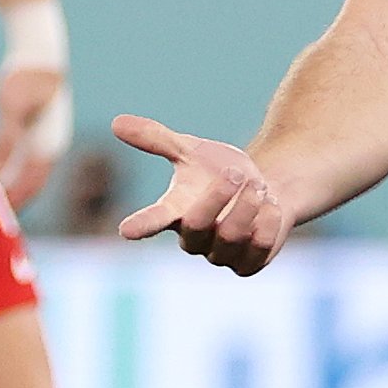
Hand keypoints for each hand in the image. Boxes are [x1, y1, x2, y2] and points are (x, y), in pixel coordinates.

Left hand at [0, 63, 68, 207]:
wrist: (40, 52)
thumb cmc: (27, 76)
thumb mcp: (13, 105)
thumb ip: (7, 136)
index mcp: (48, 145)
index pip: (30, 185)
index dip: (13, 202)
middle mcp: (47, 147)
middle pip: (27, 185)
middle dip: (9, 201)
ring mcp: (40, 140)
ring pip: (20, 173)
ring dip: (4, 186)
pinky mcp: (31, 131)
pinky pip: (14, 159)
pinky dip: (0, 169)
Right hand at [110, 115, 290, 275]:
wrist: (264, 188)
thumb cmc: (217, 170)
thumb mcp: (189, 149)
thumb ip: (156, 139)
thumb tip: (116, 122)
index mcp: (173, 212)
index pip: (152, 221)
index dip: (141, 225)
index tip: (126, 230)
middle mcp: (193, 239)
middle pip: (198, 225)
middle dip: (219, 196)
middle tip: (235, 173)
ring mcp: (220, 255)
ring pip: (232, 237)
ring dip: (247, 206)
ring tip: (258, 186)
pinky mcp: (248, 264)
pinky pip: (260, 247)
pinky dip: (268, 221)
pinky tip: (271, 206)